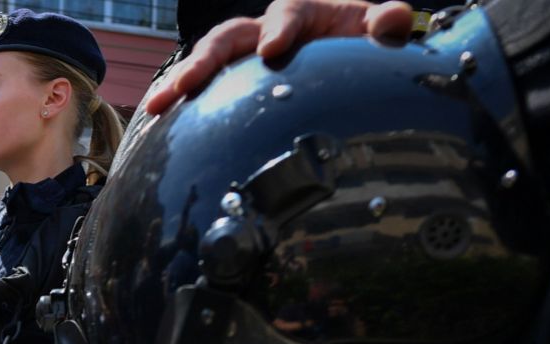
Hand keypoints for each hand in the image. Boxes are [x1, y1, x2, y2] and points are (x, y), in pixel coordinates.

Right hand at [145, 0, 414, 114]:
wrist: (336, 53)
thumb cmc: (354, 42)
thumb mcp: (373, 31)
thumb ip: (384, 24)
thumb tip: (393, 19)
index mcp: (299, 14)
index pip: (286, 14)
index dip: (278, 29)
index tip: (272, 48)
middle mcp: (261, 31)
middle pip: (227, 36)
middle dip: (207, 59)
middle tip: (190, 81)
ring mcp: (241, 58)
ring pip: (206, 61)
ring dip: (180, 81)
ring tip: (158, 104)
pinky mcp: (229, 82)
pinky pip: (199, 88)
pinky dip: (178, 102)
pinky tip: (157, 123)